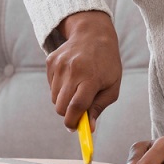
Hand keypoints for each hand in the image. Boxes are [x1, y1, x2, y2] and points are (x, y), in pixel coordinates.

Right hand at [46, 10, 121, 130]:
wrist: (93, 34)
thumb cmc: (107, 64)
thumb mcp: (112, 86)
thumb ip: (99, 107)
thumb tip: (88, 128)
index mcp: (91, 78)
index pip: (76, 106)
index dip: (73, 122)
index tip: (74, 129)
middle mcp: (73, 71)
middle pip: (61, 106)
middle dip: (67, 114)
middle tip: (78, 112)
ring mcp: (59, 65)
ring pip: (54, 98)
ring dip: (64, 100)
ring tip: (78, 88)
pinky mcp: (50, 61)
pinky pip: (51, 86)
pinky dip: (59, 88)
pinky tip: (71, 76)